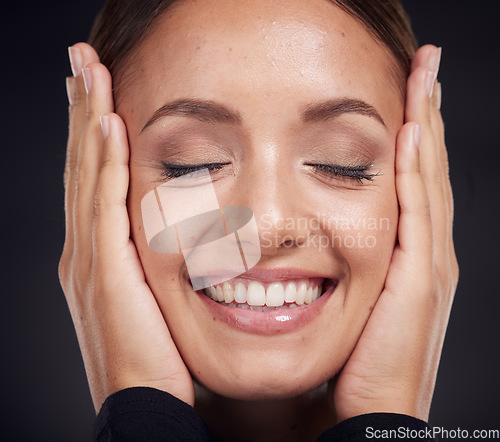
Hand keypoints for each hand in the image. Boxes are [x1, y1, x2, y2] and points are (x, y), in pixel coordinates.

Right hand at [58, 43, 193, 411]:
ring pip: (87, 174)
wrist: (140, 402)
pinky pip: (104, 204)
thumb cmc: (152, 354)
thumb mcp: (150, 296)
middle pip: (83, 165)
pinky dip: (105, 162)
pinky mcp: (104, 269)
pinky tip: (110, 126)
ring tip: (89, 73)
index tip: (98, 92)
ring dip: (89, 120)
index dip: (93, 132)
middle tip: (82, 63)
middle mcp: (83, 248)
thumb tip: (174, 232)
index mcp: (96, 253)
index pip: (93, 178)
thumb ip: (152, 260)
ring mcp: (88, 257)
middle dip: (82, 111)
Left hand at [332, 45, 458, 420]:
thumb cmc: (358, 357)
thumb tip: (312, 235)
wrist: (373, 408)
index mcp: (408, 251)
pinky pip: (419, 210)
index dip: (413, 132)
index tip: (406, 91)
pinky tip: (413, 131)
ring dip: (428, 126)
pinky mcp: (420, 276)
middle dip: (427, 113)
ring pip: (431, 178)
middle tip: (426, 65)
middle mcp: (426, 248)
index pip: (413, 177)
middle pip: (428, 167)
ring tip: (425, 78)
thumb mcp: (351, 298)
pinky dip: (418, 169)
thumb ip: (343, 263)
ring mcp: (428, 260)